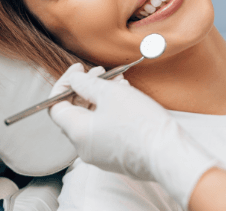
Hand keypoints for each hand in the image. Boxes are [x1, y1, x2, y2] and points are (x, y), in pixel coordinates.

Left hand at [48, 64, 216, 207]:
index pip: (55, 106)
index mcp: (77, 132)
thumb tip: (74, 79)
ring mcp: (100, 154)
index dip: (64, 84)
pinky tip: (126, 97)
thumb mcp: (110, 93)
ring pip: (93, 119)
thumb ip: (86, 84)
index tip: (78, 70)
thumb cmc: (140, 124)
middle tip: (100, 72)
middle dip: (86, 88)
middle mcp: (84, 147)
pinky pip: (105, 129)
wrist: (170, 154)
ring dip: (101, 97)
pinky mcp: (116, 156)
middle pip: (75, 111)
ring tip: (118, 81)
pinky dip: (110, 111)